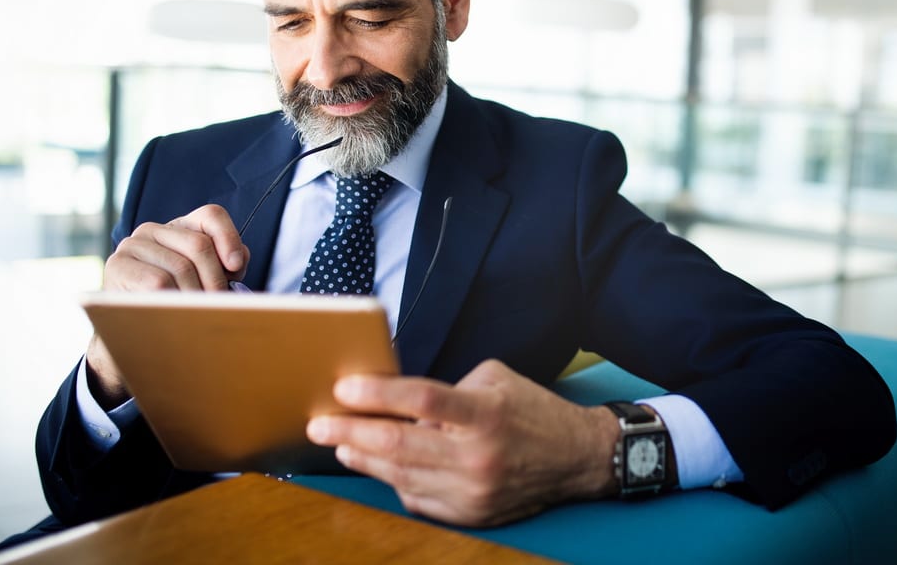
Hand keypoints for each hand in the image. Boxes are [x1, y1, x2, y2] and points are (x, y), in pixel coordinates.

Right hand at [88, 204, 249, 406]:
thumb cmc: (175, 300)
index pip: (211, 215)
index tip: (236, 267)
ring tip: (198, 313)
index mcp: (180, 227)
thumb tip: (238, 260)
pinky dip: (174, 300)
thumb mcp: (205, 278)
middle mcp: (153, 229)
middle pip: (199, 244)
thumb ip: (226, 264)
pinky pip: (158, 281)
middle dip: (215, 278)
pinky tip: (176, 313)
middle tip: (218, 304)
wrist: (129, 326)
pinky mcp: (118, 265)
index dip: (229, 238)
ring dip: (195, 295)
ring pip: (180, 266)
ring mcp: (132, 245)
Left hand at [307, 359, 620, 525]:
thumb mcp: (494, 381)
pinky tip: (378, 465)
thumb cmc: (531, 411)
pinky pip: (417, 500)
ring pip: (400, 475)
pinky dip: (394, 481)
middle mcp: (477, 455)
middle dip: (350, 432)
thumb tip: (396, 399)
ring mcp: (472, 491)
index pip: (421, 398)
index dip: (377, 393)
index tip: (343, 388)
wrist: (576, 458)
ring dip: (363, 459)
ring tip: (340, 444)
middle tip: (320, 423)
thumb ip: (447, 389)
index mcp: (485, 413)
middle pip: (399, 443)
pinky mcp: (470, 515)